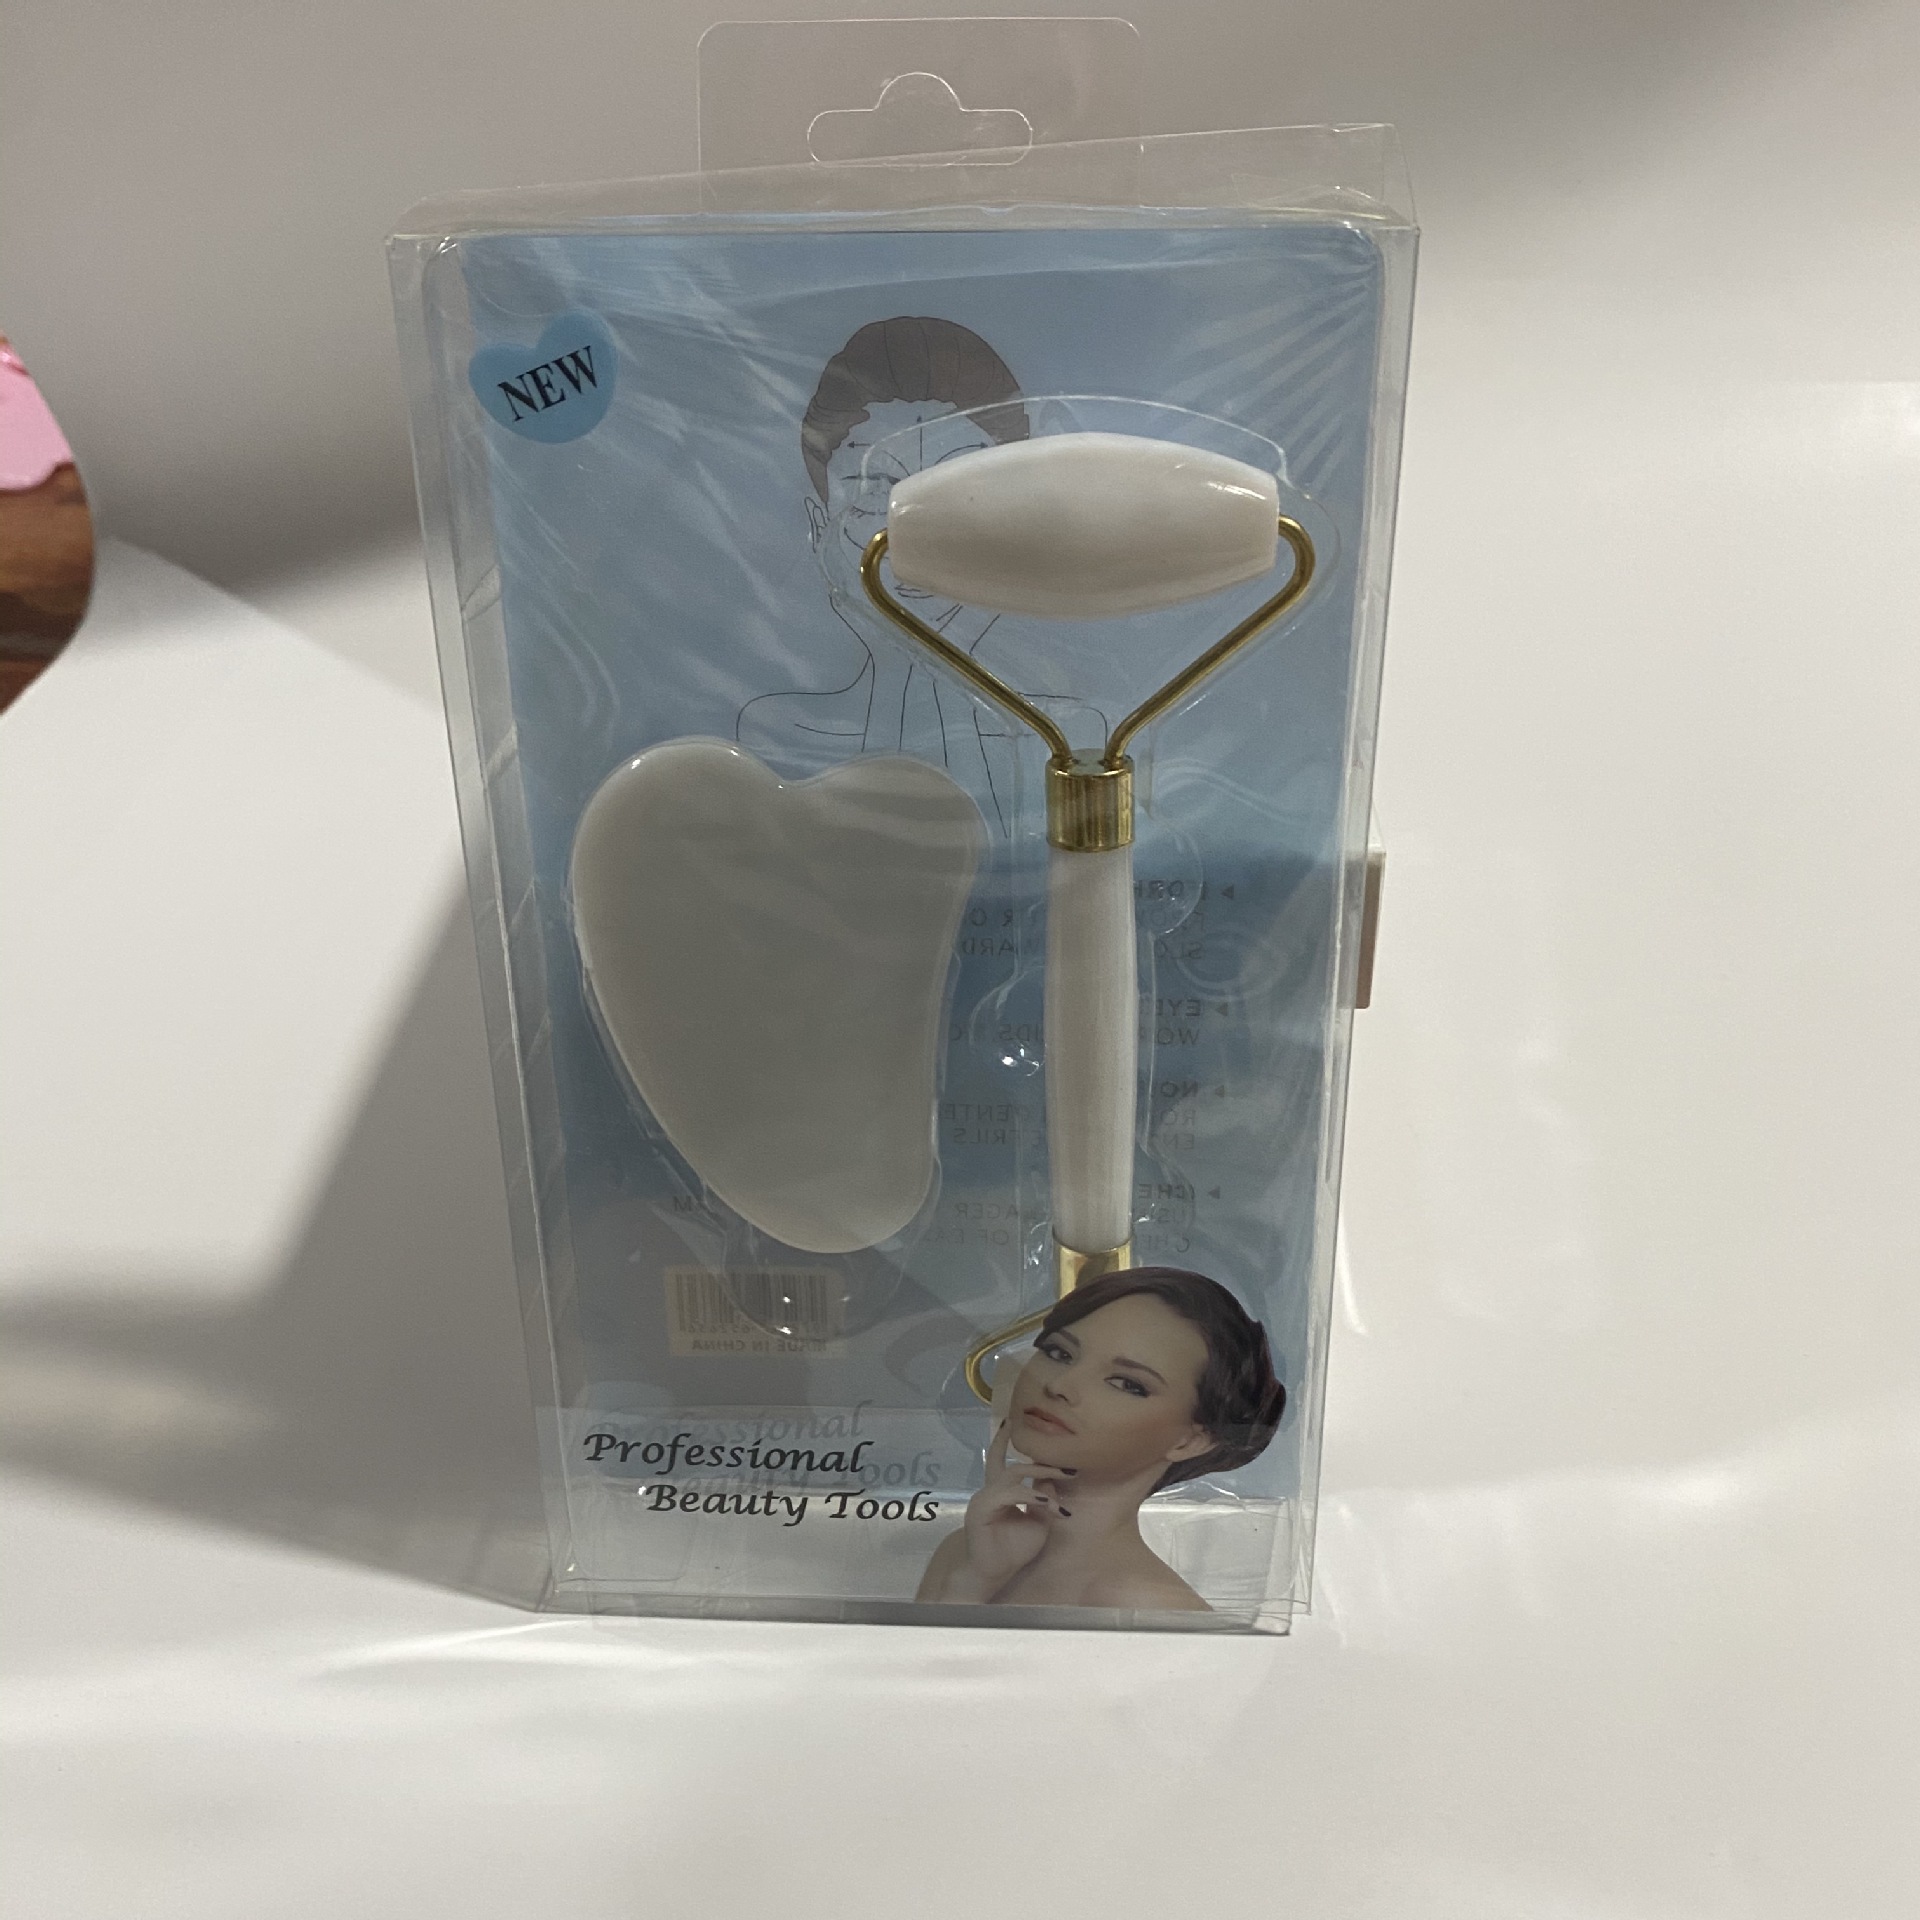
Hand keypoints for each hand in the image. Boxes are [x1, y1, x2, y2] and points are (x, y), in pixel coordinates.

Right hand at [950, 1421, 1075, 1601]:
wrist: (995, 1573)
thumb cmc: (1013, 1550)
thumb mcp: (1038, 1523)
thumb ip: (1044, 1501)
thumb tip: (1052, 1479)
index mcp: (1003, 1492)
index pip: (1012, 1464)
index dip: (1038, 1461)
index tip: (1067, 1464)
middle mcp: (992, 1490)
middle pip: (1012, 1463)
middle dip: (1041, 1461)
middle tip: (1066, 1464)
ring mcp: (985, 1497)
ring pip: (1013, 1475)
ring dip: (1041, 1475)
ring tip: (1064, 1476)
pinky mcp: (982, 1508)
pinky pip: (1009, 1494)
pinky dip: (1029, 1495)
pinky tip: (1046, 1502)